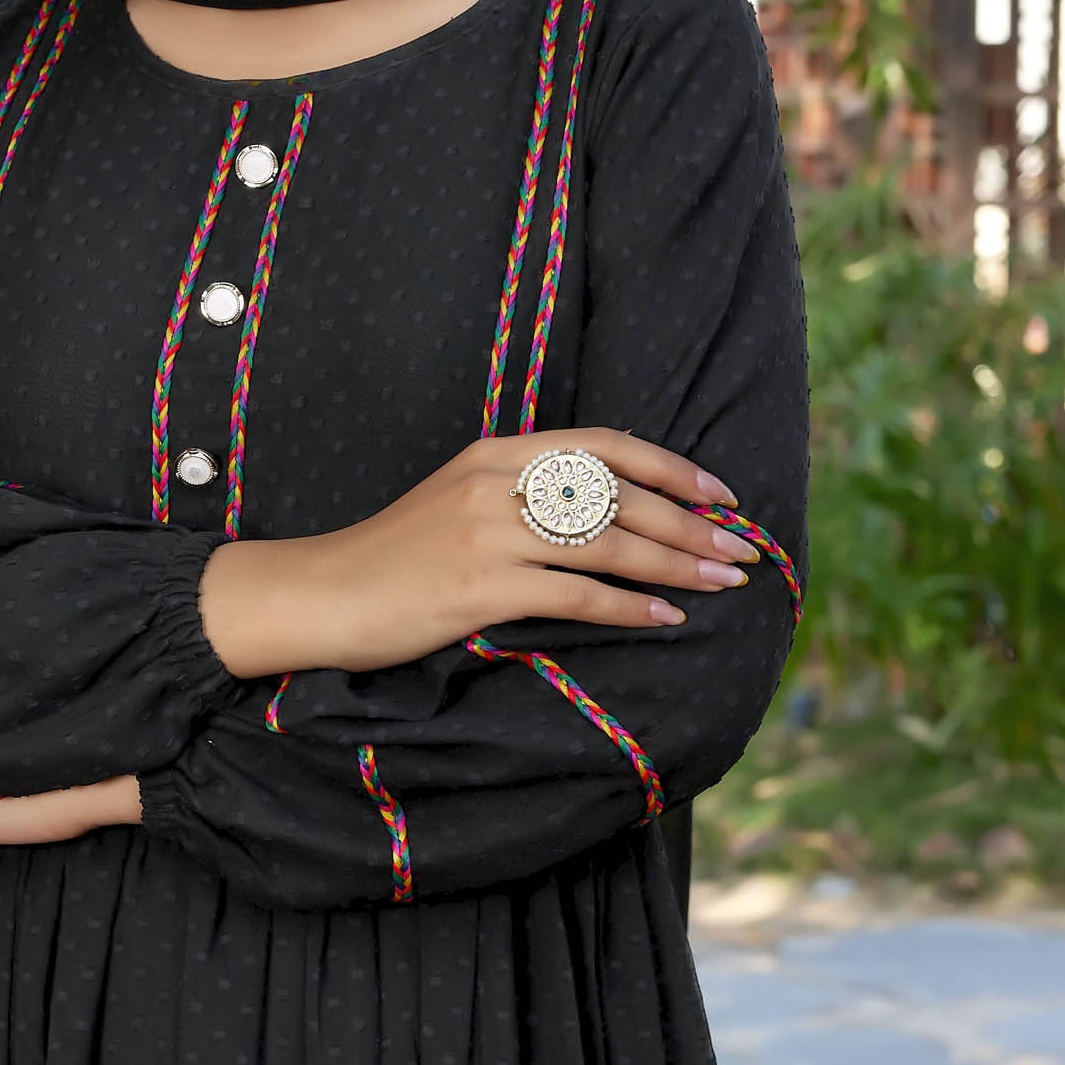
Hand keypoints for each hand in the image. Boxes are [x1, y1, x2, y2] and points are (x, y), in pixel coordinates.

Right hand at [198, 430, 756, 679]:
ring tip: (725, 582)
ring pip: (609, 542)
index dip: (672, 467)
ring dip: (678, 564)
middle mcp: (497, 482)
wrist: (321, 593)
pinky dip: (630, 606)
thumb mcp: (459, 503)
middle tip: (743, 549)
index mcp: (496, 453)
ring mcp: (487, 532)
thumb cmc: (396, 558)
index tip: (722, 494)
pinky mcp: (479, 586)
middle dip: (693, 523)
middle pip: (619, 495)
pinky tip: (668, 618)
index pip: (605, 446)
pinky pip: (576, 593)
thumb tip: (607, 516)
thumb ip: (524, 497)